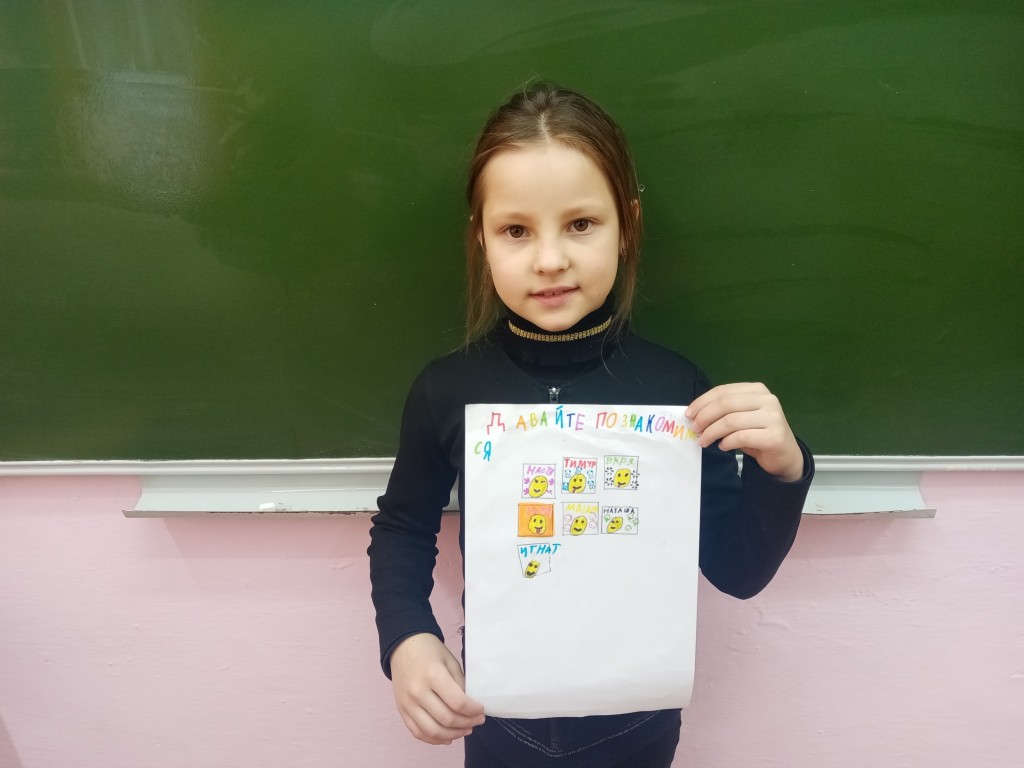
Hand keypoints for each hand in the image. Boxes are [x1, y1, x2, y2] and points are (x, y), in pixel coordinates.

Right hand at [389, 633, 485, 744]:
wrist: (403, 647)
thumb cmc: (430, 652)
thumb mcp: (451, 661)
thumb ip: (460, 684)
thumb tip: (471, 708)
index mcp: (433, 675)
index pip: (457, 702)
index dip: (473, 710)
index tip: (482, 710)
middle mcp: (417, 691)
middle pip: (446, 719)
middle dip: (467, 723)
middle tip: (478, 720)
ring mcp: (407, 703)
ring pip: (432, 731)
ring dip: (453, 735)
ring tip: (466, 730)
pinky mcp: (401, 711)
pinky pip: (418, 733)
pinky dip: (434, 739)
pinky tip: (448, 737)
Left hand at [685, 383, 804, 481]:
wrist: (785, 455)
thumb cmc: (758, 434)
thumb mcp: (741, 417)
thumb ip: (724, 411)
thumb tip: (694, 414)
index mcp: (757, 390)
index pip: (723, 391)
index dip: (702, 402)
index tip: (689, 414)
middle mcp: (767, 400)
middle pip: (725, 404)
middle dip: (704, 417)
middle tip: (694, 429)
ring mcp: (773, 417)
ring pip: (731, 421)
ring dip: (711, 432)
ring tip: (703, 441)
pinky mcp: (774, 436)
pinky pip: (741, 437)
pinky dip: (727, 442)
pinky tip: (722, 446)